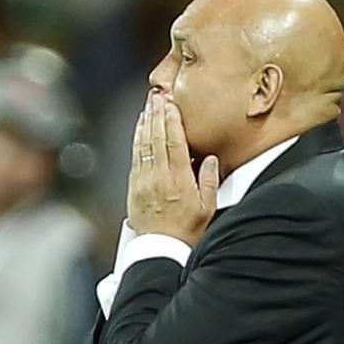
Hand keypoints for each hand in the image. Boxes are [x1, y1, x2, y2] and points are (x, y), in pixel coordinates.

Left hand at [126, 93, 218, 244]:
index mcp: (178, 179)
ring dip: (145, 122)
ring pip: (143, 144)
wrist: (159, 248)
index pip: (174, 142)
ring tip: (148, 105)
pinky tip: (139, 128)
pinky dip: (137, 138)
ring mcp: (144, 179)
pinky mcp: (134, 185)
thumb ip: (209, 181)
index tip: (171, 103)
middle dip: (156, 113)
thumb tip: (210, 158)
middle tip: (157, 95)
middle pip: (156, 137)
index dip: (172, 119)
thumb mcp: (206, 208)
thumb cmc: (185, 231)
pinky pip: (135, 155)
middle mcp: (159, 176)